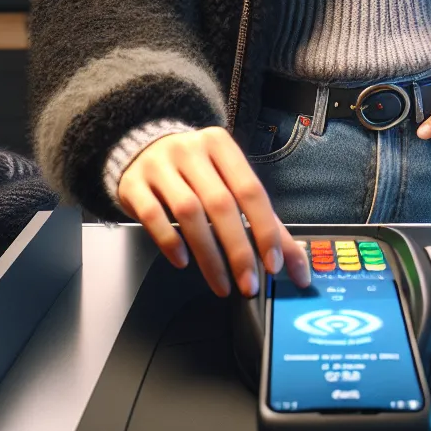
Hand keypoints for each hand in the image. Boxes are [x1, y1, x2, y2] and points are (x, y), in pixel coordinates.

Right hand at [116, 127, 311, 297]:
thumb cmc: (196, 170)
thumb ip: (263, 220)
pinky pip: (152, 215)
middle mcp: (191, 151)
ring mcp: (159, 165)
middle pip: (221, 204)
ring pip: (188, 213)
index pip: (251, 190)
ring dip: (208, 255)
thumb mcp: (229, 182)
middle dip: (238, 250)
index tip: (274, 265)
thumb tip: (296, 264)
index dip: (265, 229)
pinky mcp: (134, 184)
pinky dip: (170, 241)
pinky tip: (183, 262)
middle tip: (248, 284)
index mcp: (221, 146)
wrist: (143, 148)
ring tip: (221, 284)